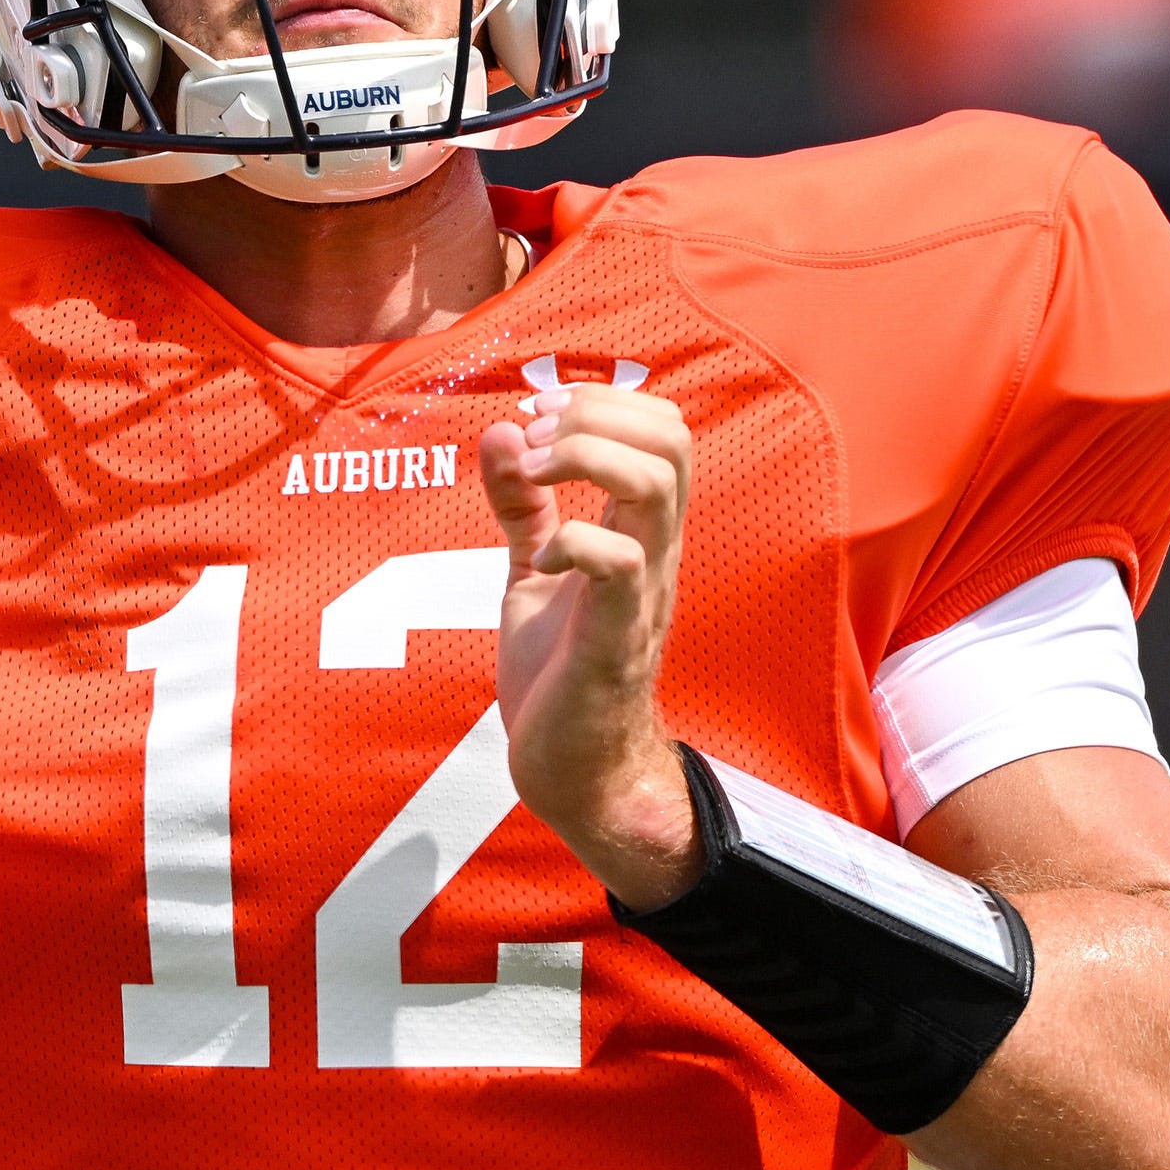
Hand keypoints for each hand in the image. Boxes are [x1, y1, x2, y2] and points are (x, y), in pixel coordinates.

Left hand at [478, 381, 702, 909]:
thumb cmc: (558, 672)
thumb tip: (499, 430)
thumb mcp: (532, 571)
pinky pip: (621, 564)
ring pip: (655, 484)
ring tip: (532, 481)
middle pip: (670, 437)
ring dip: (582, 459)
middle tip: (532, 446)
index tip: (534, 423)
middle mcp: (655, 550)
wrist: (572, 768)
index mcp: (640, 529)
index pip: (661, 426)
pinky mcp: (617, 638)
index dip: (598, 402)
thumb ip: (521, 504)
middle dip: (592, 416)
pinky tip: (540, 559)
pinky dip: (572, 542)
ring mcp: (643, 592)